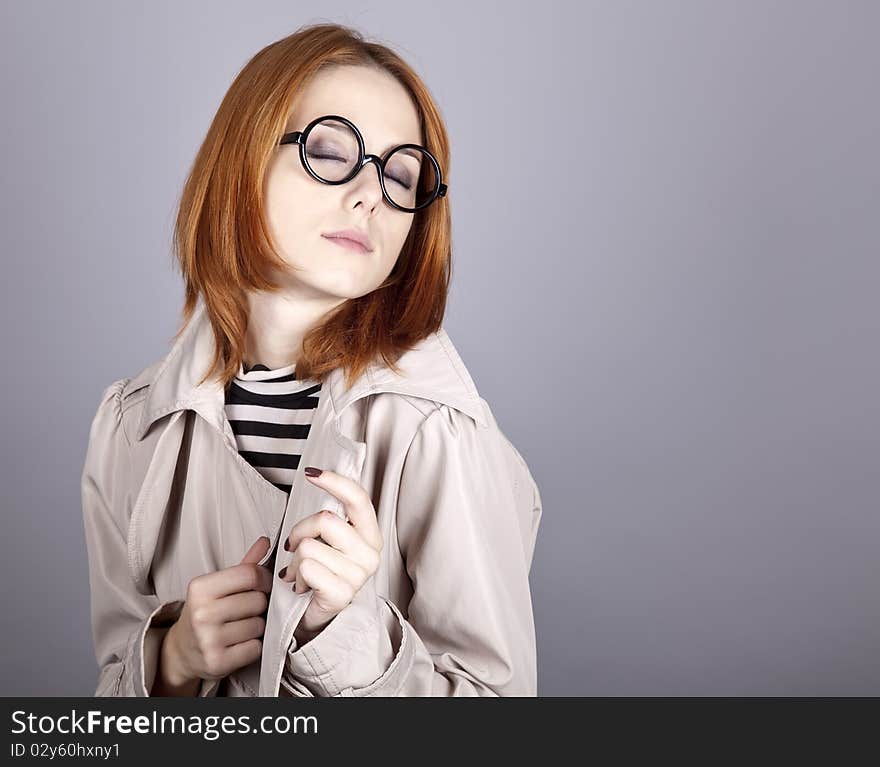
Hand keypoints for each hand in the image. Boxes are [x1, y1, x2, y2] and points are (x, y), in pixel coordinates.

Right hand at [165, 536, 272, 685]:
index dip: (264, 579)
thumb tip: (265, 541)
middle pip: (257, 600)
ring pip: (258, 625)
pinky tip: (239, 644)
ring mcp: (208, 639)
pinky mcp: (217, 662)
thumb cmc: (206, 612)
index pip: (250, 574)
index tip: (262, 585)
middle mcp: (201, 613)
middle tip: (248, 610)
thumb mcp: (220, 585)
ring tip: (241, 626)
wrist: (182, 650)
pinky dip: (253, 646)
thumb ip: (245, 564)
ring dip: (257, 626)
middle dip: (260, 605)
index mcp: (200, 588)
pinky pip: (255, 648)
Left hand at [279, 467, 382, 642]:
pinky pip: (307, 568)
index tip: (311, 472)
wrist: (320, 618)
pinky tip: (301, 585)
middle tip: (294, 546)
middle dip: (299, 530)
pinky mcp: (342, 594)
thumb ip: (331, 515)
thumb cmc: (321, 574)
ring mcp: (358, 575)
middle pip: (325, 519)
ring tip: (299, 572)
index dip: (334, 481)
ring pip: (309, 545)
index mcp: (369, 534)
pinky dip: (295, 576)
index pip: (358, 498)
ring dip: (294, 560)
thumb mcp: (330, 541)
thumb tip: (319, 475)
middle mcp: (370, 553)